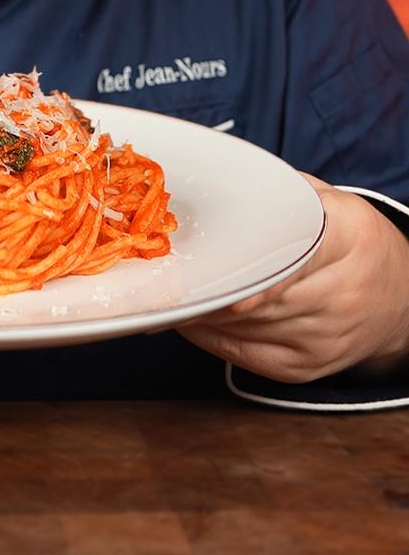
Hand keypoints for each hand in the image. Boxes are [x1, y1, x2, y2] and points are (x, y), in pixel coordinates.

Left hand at [177, 176, 408, 382]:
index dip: (257, 269)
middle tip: (170, 272)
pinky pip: (242, 354)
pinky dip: (210, 335)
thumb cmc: (355, 245)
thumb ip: (283, 195)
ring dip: (203, 310)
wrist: (401, 302)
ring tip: (175, 288)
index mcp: (350, 238)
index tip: (219, 272)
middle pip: (260, 295)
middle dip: (212, 285)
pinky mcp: (304, 368)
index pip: (299, 254)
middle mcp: (342, 292)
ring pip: (243, 326)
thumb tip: (220, 186)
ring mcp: (323, 338)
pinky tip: (192, 317)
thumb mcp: (334, 204)